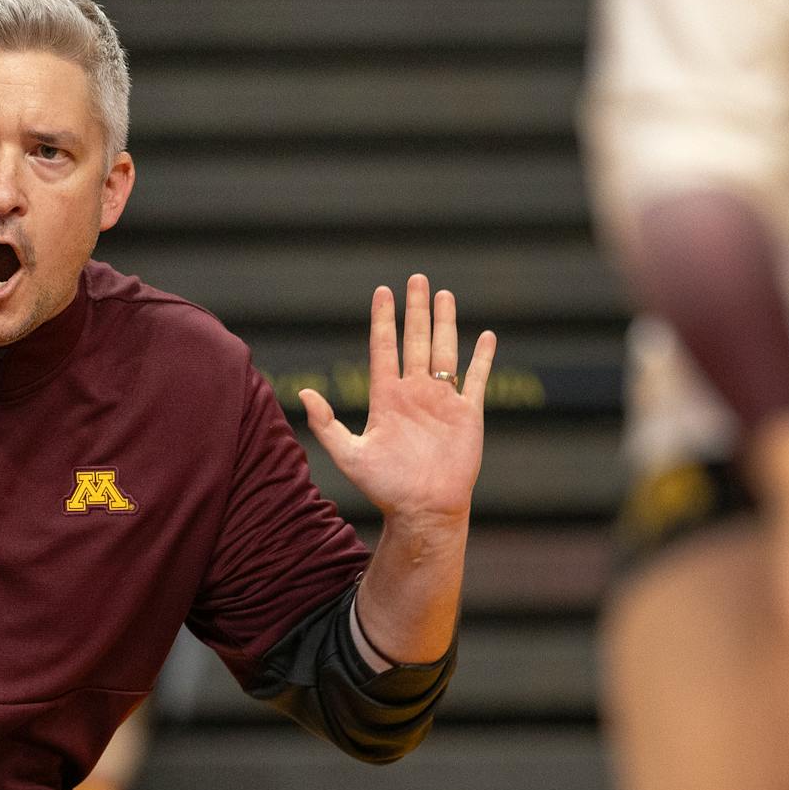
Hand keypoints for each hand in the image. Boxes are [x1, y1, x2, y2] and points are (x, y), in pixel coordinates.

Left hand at [297, 275, 495, 526]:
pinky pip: (476, 380)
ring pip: (445, 351)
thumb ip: (326, 425)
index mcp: (387, 398)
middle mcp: (414, 394)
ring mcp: (442, 402)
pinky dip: (482, 358)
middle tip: (416, 279)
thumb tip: (303, 393)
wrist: (423, 510)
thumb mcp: (349, 456)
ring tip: (444, 294)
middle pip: (415, 341)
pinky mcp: (468, 415)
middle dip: (416, 309)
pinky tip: (486, 336)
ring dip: (445, 323)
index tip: (382, 292)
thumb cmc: (386, 488)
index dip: (383, 320)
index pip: (384, 348)